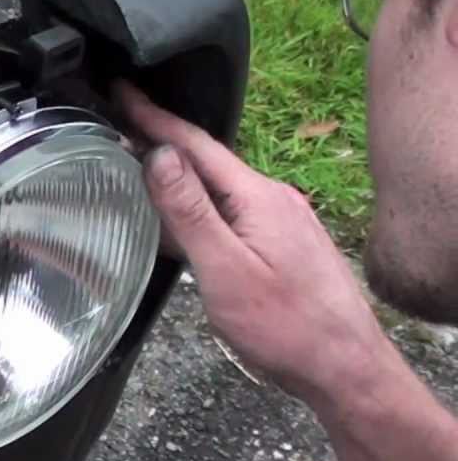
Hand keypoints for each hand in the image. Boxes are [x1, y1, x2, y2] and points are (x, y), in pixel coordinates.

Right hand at [115, 83, 389, 400]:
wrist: (345, 368)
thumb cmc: (285, 327)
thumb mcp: (225, 269)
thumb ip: (189, 212)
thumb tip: (160, 156)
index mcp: (258, 197)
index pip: (196, 145)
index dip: (154, 118)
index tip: (121, 92)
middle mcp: (273, 199)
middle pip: (207, 162)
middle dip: (160, 143)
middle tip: (115, 128)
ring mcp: (281, 221)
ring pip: (218, 189)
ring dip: (176, 178)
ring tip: (134, 170)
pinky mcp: (283, 245)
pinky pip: (230, 212)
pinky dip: (196, 207)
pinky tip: (177, 222)